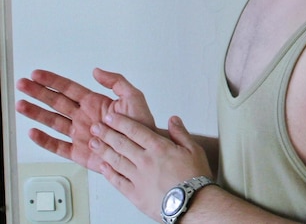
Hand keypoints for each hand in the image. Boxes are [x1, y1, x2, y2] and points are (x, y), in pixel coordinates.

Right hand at [16, 68, 156, 172]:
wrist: (144, 149)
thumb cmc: (141, 123)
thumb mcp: (133, 96)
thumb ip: (116, 81)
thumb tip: (97, 71)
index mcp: (94, 102)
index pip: (68, 88)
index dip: (52, 80)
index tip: (37, 74)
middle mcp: (83, 116)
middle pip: (55, 102)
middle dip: (38, 93)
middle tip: (22, 84)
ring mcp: (79, 134)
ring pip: (52, 121)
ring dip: (36, 113)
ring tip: (21, 104)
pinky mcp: (79, 152)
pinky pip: (58, 146)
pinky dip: (45, 140)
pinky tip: (33, 132)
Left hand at [89, 113, 212, 220]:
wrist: (192, 204)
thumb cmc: (194, 179)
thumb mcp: (193, 149)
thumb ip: (180, 133)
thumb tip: (173, 120)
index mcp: (158, 148)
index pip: (135, 130)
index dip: (121, 122)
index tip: (111, 117)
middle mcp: (145, 160)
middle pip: (121, 143)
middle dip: (106, 133)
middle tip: (96, 127)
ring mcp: (138, 178)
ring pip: (116, 161)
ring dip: (103, 150)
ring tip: (94, 144)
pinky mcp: (135, 194)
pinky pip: (118, 182)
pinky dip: (108, 173)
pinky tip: (103, 167)